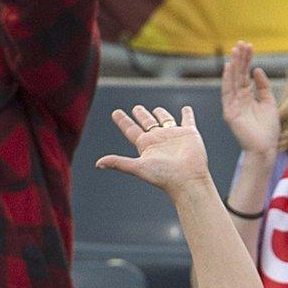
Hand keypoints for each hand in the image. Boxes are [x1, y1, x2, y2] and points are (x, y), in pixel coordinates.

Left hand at [94, 104, 212, 190]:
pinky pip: (188, 120)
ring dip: (161, 114)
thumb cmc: (164, 176)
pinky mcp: (189, 134)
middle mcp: (159, 139)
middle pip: (147, 123)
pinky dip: (187, 114)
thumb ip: (119, 163)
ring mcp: (174, 136)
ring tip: (157, 109)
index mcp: (146, 145)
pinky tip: (186, 109)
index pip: (131, 129)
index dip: (123, 121)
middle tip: (136, 108)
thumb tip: (98, 164)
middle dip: (141, 115)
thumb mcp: (139, 167)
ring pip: (165, 120)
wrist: (187, 179)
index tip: (116, 113)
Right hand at [220, 41, 279, 156]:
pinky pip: (227, 93)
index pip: (245, 74)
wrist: (266, 148)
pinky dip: (227, 80)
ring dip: (233, 65)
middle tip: (242, 43)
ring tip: (236, 50)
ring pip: (231, 81)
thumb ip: (263, 87)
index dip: (246, 60)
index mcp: (247, 97)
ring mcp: (232, 105)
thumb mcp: (269, 103)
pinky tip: (228, 67)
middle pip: (237, 75)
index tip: (249, 46)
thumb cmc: (268, 129)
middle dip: (240, 59)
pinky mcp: (229, 112)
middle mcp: (238, 99)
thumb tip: (257, 69)